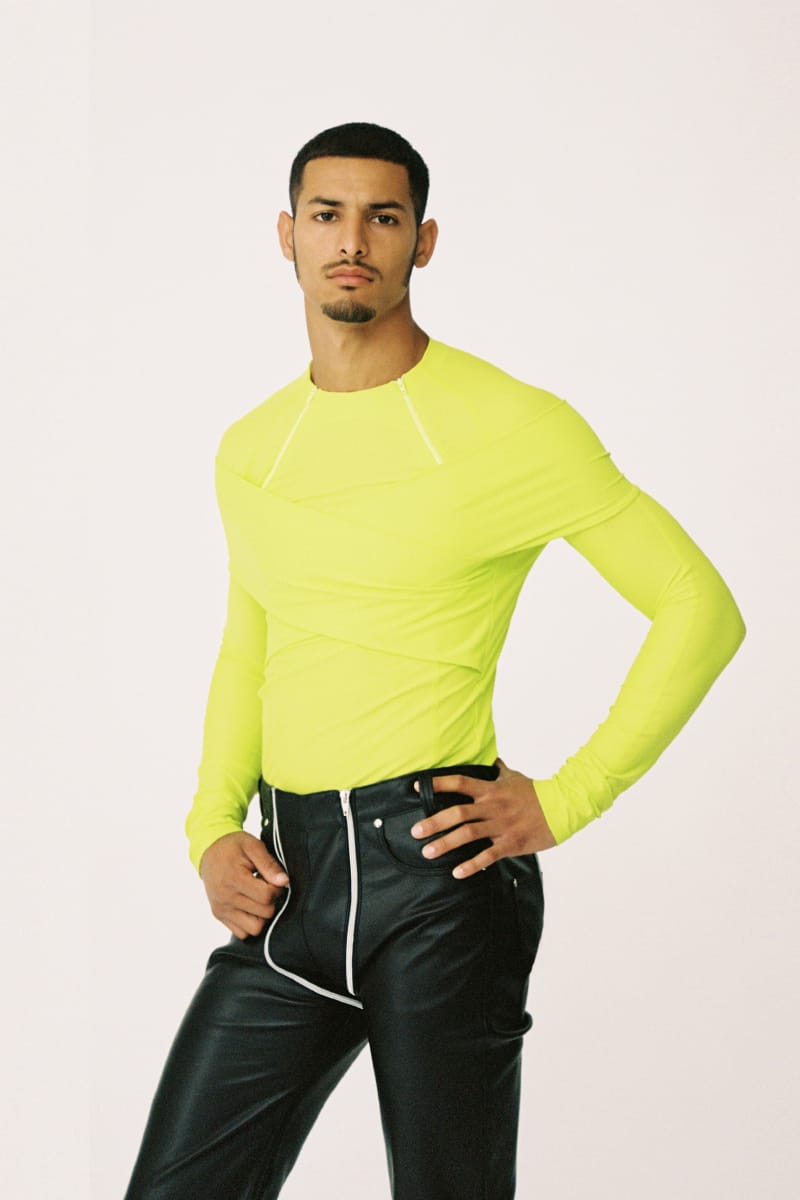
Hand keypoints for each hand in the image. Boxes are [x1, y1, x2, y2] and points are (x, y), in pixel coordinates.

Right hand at [199, 831, 289, 938]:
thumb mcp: (252, 845)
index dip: (277, 889)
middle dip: (271, 901)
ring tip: (258, 898)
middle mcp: (225, 898)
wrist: (208, 852)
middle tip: (266, 887)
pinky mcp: (219, 916)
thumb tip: (284, 881)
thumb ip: (269, 864)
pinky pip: (242, 933)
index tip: (274, 880)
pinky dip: (250, 922)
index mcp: (234, 879)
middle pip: (264, 913)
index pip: (266, 896)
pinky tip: (250, 905)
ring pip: (254, 928)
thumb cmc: (232, 847)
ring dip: (262, 915)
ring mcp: (221, 909)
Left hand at [410, 757, 556, 878]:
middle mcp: (492, 806)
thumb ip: (499, 771)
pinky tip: (457, 872)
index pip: (460, 782)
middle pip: (458, 812)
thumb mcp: (515, 777)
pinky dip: (472, 865)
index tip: (418, 787)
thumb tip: (492, 760)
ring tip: (428, 852)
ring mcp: (501, 825)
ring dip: (446, 844)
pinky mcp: (511, 843)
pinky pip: (488, 855)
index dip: (438, 784)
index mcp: (491, 790)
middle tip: (415, 831)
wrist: (563, 807)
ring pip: (469, 834)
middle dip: (434, 822)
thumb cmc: (537, 792)